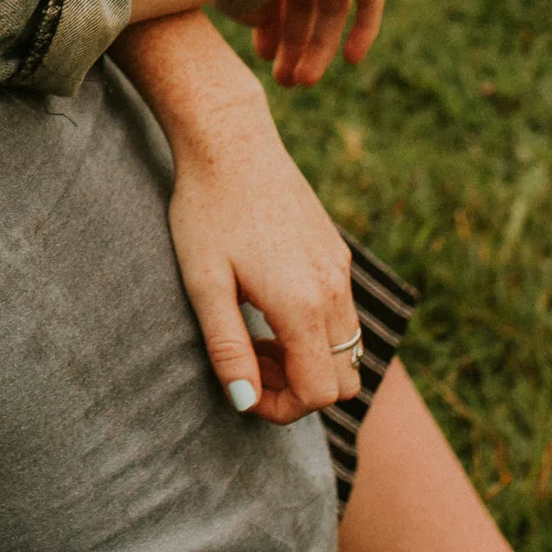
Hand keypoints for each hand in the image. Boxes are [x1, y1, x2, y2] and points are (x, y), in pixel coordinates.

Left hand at [164, 109, 361, 422]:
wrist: (230, 143)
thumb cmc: (206, 211)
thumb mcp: (204, 284)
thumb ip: (228, 348)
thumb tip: (246, 403)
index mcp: (303, 304)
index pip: (319, 393)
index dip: (282, 409)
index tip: (244, 390)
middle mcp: (334, 290)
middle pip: (345, 380)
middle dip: (299, 389)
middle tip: (250, 362)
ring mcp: (340, 269)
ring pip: (347, 348)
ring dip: (306, 359)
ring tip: (253, 333)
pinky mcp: (336, 253)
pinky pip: (342, 314)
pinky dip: (314, 330)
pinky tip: (267, 303)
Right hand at [224, 0, 384, 87]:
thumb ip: (247, 7)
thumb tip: (261, 21)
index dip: (270, 25)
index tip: (264, 55)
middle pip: (304, 0)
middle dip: (293, 42)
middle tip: (285, 79)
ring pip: (331, 4)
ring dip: (318, 45)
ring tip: (303, 81)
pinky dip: (363, 26)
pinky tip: (351, 60)